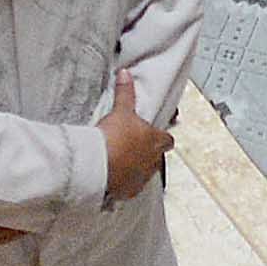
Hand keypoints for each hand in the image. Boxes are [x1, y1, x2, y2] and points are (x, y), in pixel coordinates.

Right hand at [100, 75, 173, 200]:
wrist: (99, 165)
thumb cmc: (114, 138)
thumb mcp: (121, 110)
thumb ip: (125, 92)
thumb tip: (125, 74)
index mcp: (156, 141)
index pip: (168, 140)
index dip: (162, 137)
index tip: (155, 134)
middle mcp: (153, 162)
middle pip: (157, 157)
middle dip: (149, 153)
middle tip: (134, 146)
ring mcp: (142, 178)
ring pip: (145, 173)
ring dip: (137, 167)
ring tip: (122, 160)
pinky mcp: (129, 191)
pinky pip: (131, 186)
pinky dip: (125, 182)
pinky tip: (115, 175)